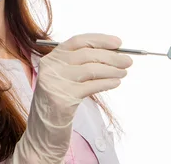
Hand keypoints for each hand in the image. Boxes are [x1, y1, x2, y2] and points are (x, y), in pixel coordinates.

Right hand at [11, 33, 132, 163]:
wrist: (42, 130)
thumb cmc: (57, 101)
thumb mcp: (63, 78)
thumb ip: (79, 64)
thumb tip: (112, 53)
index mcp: (51, 58)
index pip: (78, 41)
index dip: (100, 40)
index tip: (118, 43)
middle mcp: (51, 67)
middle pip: (87, 54)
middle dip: (111, 56)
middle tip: (128, 60)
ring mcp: (55, 82)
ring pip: (91, 69)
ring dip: (112, 70)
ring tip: (123, 72)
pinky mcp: (63, 98)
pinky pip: (91, 86)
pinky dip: (107, 83)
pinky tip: (115, 83)